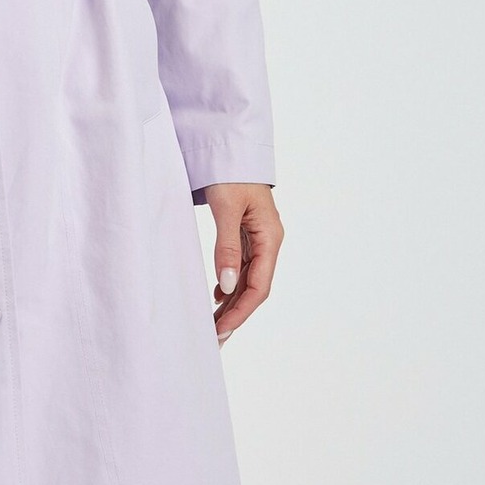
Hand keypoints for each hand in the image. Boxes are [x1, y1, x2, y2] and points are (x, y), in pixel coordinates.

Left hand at [202, 183, 282, 346]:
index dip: (242, 311)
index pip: (260, 286)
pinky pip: (242, 267)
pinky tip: (217, 297)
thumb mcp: (227, 208)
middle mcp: (268, 242)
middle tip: (214, 338)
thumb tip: (228, 285)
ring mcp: (259, 239)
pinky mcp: (247, 234)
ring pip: (248, 280)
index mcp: (270, 238)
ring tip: (213, 325)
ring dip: (232, 304)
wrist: (231, 147)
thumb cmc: (231, 173)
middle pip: (255, 288)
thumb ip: (226, 246)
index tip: (222, 330)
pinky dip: (230, 285)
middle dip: (236, 315)